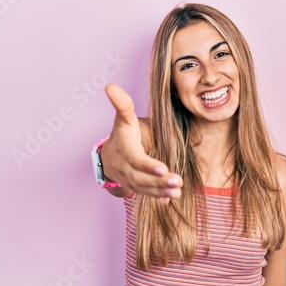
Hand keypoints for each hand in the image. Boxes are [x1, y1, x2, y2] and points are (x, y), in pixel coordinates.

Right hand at [100, 84, 182, 202]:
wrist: (108, 156)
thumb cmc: (122, 134)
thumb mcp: (122, 118)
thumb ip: (122, 104)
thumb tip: (110, 86)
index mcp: (124, 149)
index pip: (135, 159)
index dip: (148, 165)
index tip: (163, 168)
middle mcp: (124, 167)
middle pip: (141, 177)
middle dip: (159, 181)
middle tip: (178, 182)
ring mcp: (129, 179)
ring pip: (144, 188)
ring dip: (160, 190)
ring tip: (177, 191)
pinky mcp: (134, 186)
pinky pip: (144, 193)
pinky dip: (156, 197)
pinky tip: (169, 199)